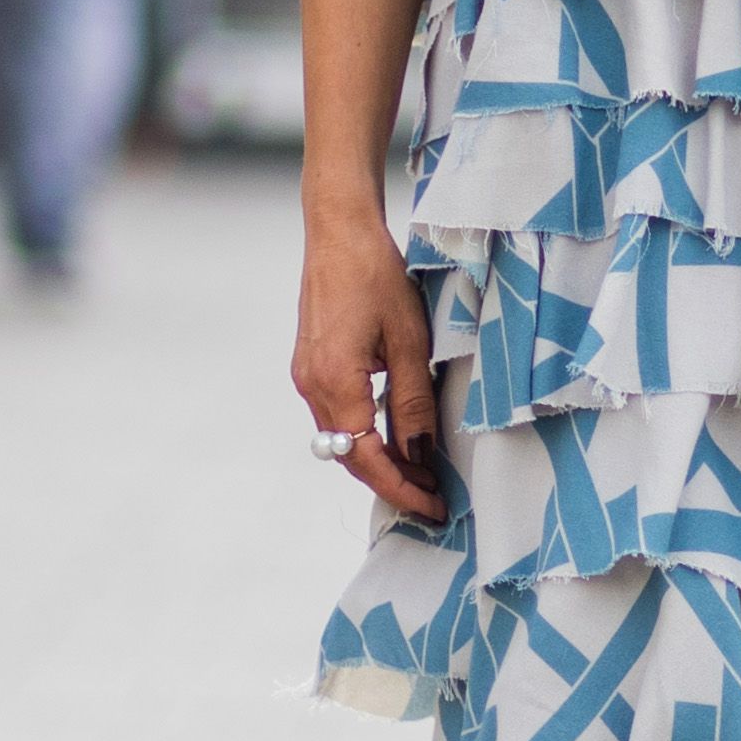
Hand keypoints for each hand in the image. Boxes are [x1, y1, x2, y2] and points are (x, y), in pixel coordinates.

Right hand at [290, 208, 450, 521]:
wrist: (338, 232)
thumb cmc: (376, 275)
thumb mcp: (410, 342)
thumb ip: (413, 403)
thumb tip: (420, 455)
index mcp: (335, 384)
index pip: (367, 460)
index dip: (402, 490)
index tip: (434, 508)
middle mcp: (312, 387)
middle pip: (350, 458)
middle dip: (392, 483)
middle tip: (434, 498)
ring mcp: (307, 377)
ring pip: (343, 440)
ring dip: (379, 461)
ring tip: (421, 472)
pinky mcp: (311, 366)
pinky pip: (337, 416)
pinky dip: (365, 435)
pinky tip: (395, 436)